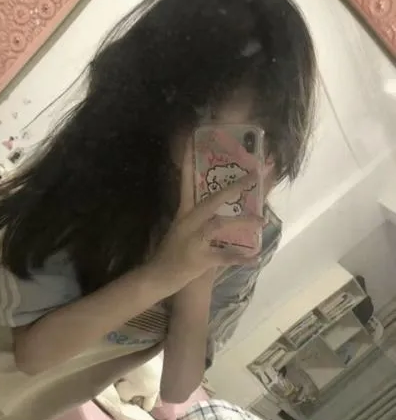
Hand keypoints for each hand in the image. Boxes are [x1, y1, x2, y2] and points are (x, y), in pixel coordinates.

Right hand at [147, 140, 262, 293]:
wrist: (158, 277)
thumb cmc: (171, 252)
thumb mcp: (180, 228)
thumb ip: (196, 215)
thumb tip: (214, 201)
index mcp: (183, 214)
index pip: (187, 184)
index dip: (191, 163)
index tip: (195, 142)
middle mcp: (189, 223)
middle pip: (213, 200)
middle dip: (235, 186)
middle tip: (255, 174)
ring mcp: (194, 240)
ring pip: (220, 224)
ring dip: (242, 221)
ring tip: (262, 219)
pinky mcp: (200, 259)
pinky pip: (224, 257)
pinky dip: (240, 258)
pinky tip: (255, 257)